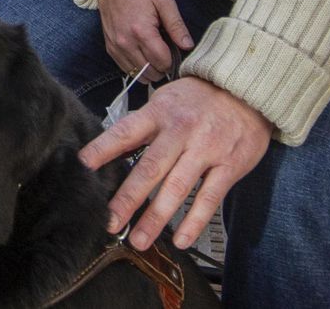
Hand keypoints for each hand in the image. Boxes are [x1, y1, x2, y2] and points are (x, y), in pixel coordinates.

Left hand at [79, 77, 274, 251]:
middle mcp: (181, 131)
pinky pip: (209, 198)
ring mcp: (207, 149)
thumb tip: (112, 151)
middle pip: (150, 168)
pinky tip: (181, 239)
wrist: (247, 90)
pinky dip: (194, 221)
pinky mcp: (229, 165)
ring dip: (157, 217)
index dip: (102, 150)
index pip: (125, 132)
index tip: (82, 168)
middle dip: (128, 198)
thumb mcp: (166, 101)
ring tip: (139, 240)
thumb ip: (142, 126)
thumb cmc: (200, 98)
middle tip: (110, 222)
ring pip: (177, 187)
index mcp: (160, 113)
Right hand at [94, 0, 193, 83]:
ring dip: (150, 70)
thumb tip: (188, 46)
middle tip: (166, 53)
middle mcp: (126, 43)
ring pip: (138, 75)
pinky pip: (126, 70)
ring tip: (155, 54)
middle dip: (162, 67)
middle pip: (151, 73)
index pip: (162, 62)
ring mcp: (116, 47)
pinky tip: (143, 54)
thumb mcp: (165, 1)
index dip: (173, 61)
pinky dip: (137, 67)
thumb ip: (177, 25)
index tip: (174, 50)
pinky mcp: (110, 49)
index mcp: (142, 31)